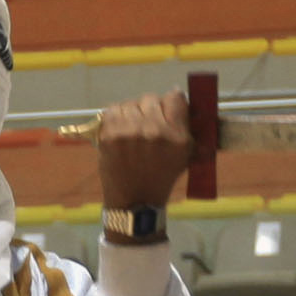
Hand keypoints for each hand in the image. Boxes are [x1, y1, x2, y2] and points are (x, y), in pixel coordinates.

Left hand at [97, 90, 194, 221]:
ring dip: (132, 113)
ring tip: (132, 130)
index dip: (170, 103)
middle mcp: (155, 131)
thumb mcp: (184, 156)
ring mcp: (130, 131)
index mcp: (177, 137)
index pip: (175, 98)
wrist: (134, 201)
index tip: (166, 111)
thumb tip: (178, 94)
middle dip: (150, 109)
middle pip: (151, 98)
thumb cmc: (161, 178)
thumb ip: (185, 127)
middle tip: (147, 124)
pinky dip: (116, 117)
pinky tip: (120, 131)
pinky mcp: (110, 134)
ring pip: (131, 103)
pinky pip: (113, 109)